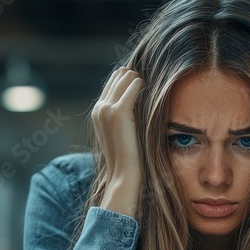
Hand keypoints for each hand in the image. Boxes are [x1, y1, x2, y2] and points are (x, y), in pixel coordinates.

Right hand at [91, 66, 144, 216]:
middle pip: (117, 77)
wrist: (124, 173)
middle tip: (150, 78)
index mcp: (97, 113)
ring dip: (139, 79)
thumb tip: (136, 102)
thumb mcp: (121, 134)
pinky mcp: (119, 111)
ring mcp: (107, 109)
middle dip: (133, 76)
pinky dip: (142, 85)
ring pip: (125, 78)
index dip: (128, 80)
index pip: (112, 84)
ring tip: (152, 83)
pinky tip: (150, 87)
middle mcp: (99, 108)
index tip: (143, 80)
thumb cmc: (128, 157)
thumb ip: (123, 117)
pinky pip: (133, 87)